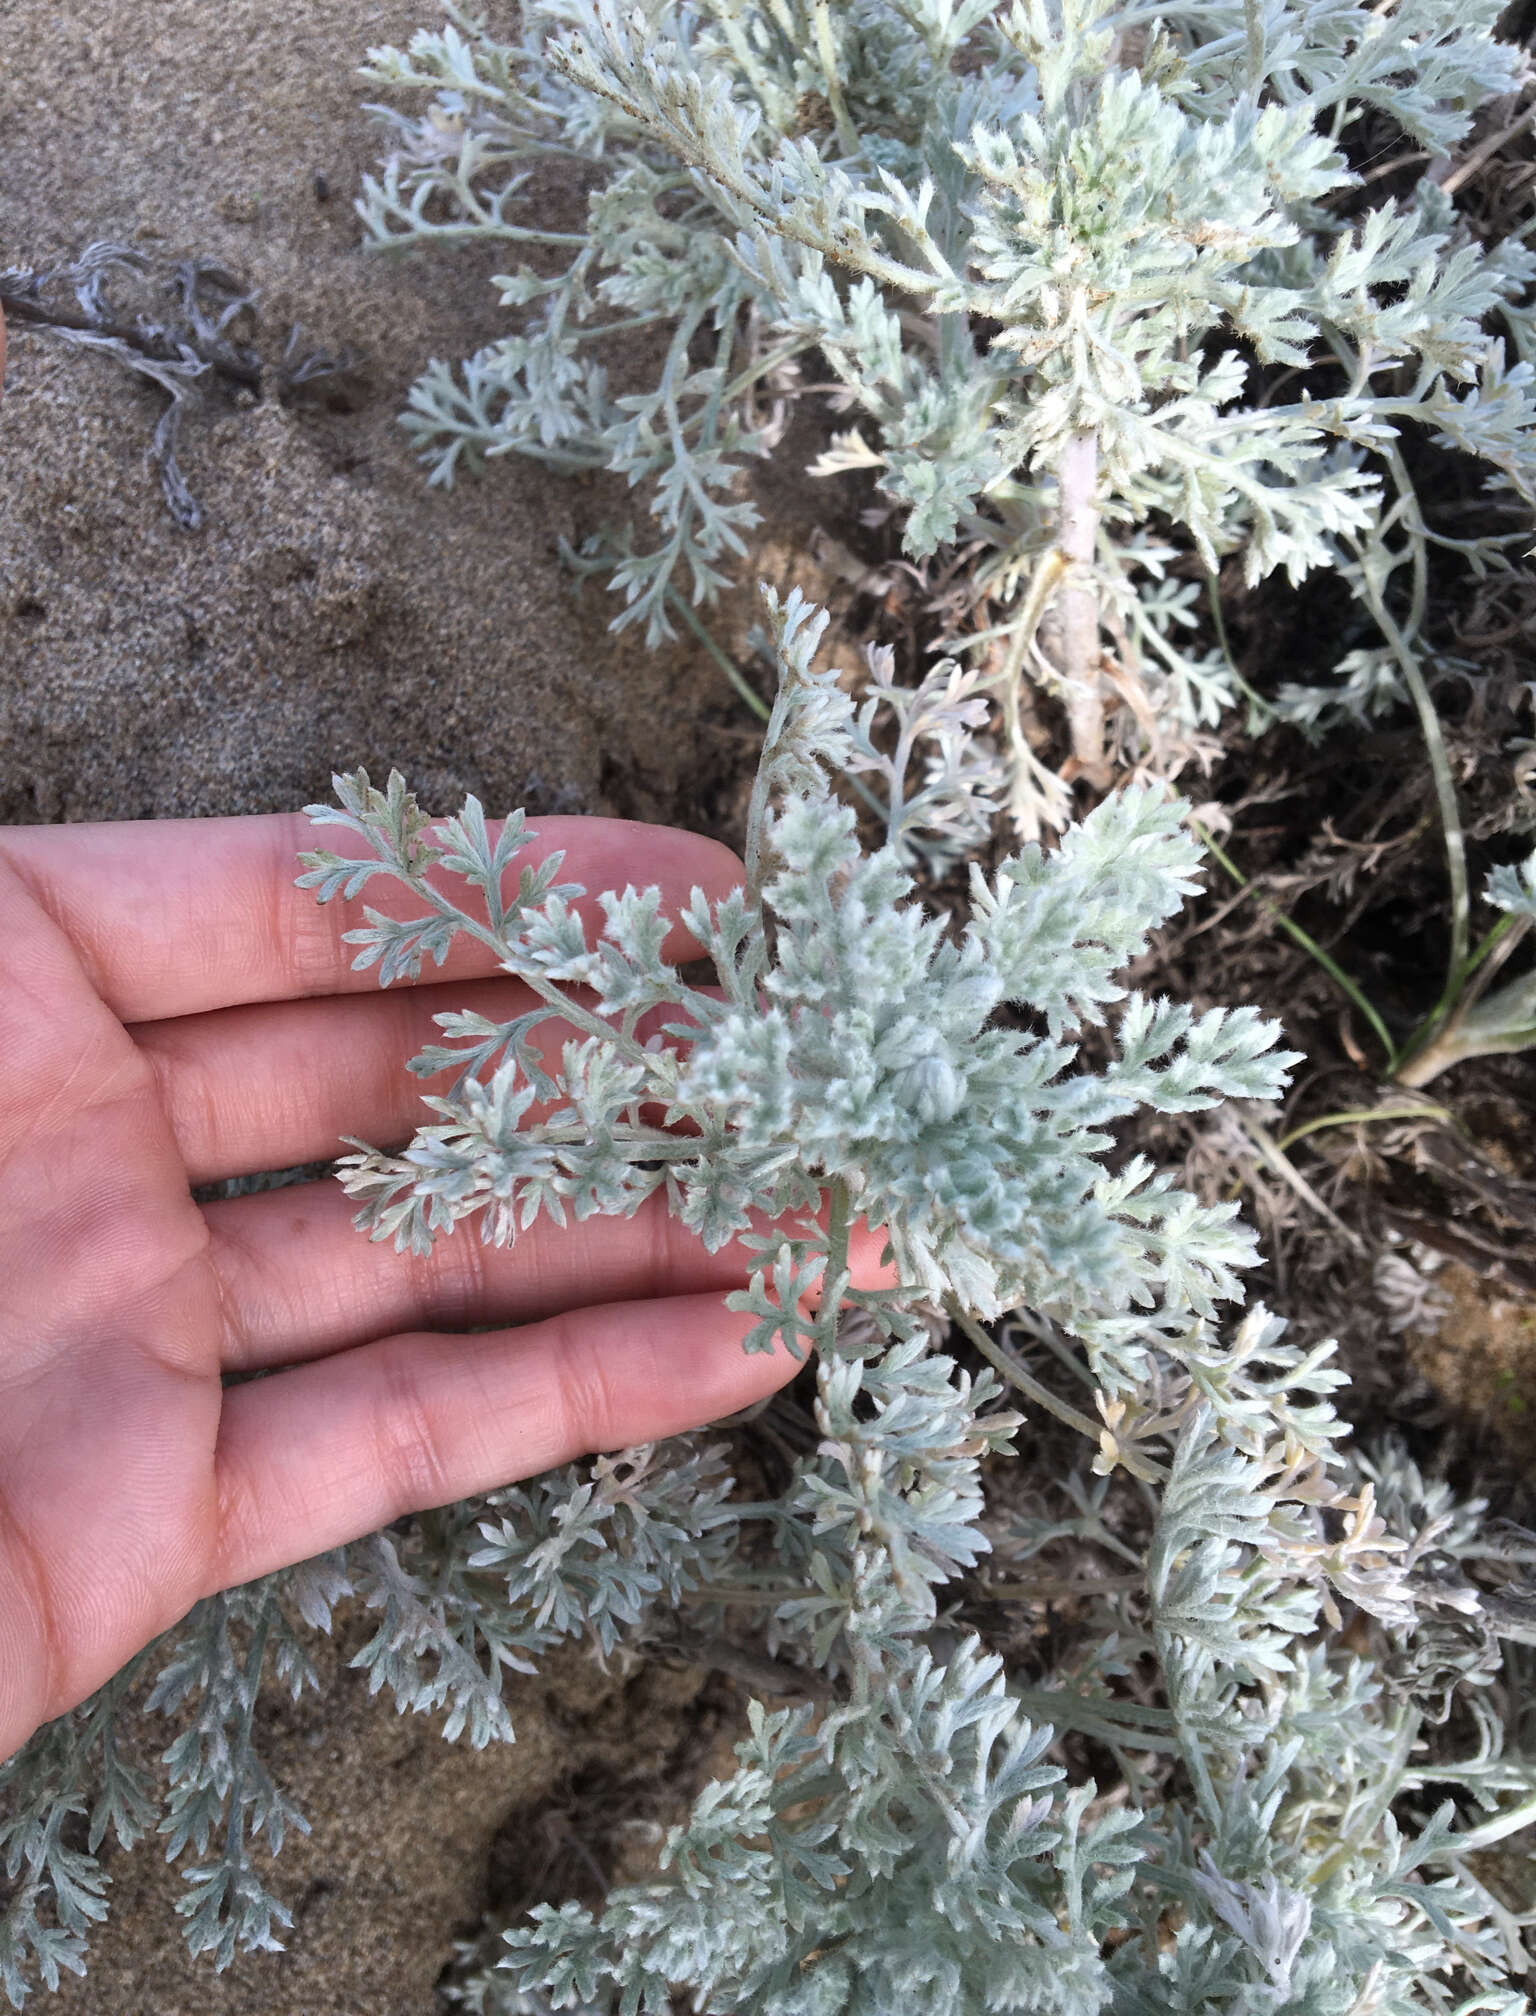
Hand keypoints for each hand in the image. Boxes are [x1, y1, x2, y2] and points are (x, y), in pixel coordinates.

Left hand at [0, 809, 853, 1762]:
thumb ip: (25, 915)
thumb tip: (291, 829)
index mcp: (0, 978)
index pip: (311, 901)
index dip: (517, 883)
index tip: (706, 888)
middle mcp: (81, 1138)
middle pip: (407, 1074)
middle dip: (620, 1060)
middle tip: (812, 1055)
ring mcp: (129, 1326)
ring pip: (433, 1256)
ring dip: (642, 1232)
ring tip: (838, 1210)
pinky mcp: (154, 1511)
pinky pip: (393, 1441)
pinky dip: (571, 1399)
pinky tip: (737, 1351)